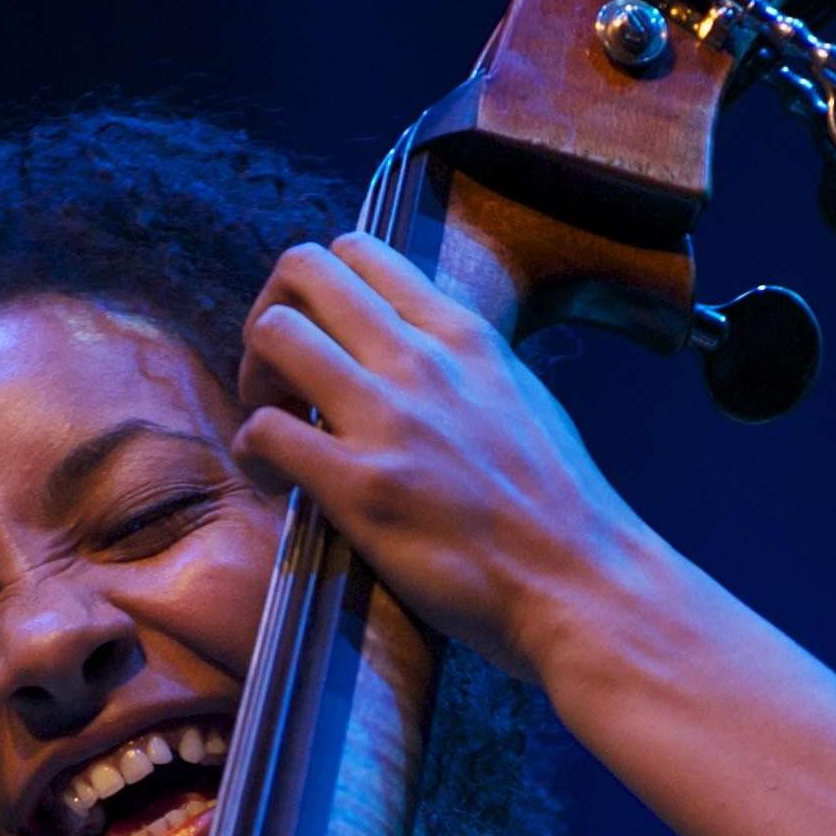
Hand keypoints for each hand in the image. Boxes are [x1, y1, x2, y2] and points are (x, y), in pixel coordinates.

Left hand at [231, 233, 653, 687]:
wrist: (581, 583)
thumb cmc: (557, 507)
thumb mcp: (522, 396)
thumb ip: (465, 363)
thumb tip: (417, 348)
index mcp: (464, 335)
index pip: (361, 252)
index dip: (320, 289)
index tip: (324, 340)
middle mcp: (424, 360)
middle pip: (304, 270)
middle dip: (272, 312)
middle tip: (281, 375)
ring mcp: (391, 420)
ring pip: (275, 332)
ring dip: (255, 377)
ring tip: (277, 423)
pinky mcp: (362, 487)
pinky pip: (265, 431)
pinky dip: (254, 453)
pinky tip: (278, 481)